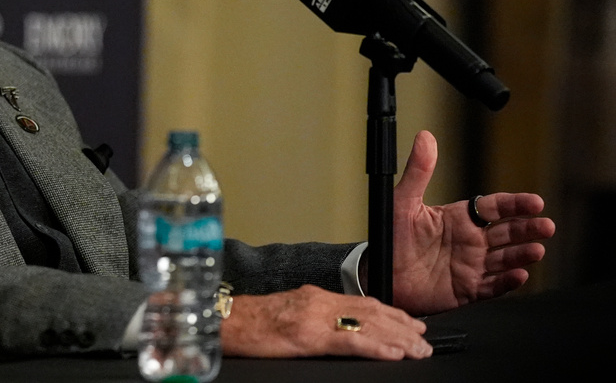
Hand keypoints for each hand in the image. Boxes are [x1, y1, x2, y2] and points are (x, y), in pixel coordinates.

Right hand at [221, 285, 432, 359]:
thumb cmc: (251, 322)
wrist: (226, 322)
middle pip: (370, 312)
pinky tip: (393, 353)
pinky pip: (349, 342)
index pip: (361, 302)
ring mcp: (314, 318)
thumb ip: (314, 315)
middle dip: (401, 325)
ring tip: (418, 348)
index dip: (390, 312)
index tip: (410, 322)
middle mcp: (318, 302)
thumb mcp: (288, 312)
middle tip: (424, 338)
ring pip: (367, 325)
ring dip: (398, 338)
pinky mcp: (308, 336)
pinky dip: (375, 347)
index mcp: (315, 296)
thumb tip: (337, 327)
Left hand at [391, 131, 555, 314]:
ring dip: (522, 254)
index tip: (535, 202)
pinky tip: (519, 275)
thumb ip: (418, 171)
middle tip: (545, 226)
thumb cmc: (390, 238)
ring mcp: (470, 266)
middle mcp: (469, 242)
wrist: (380, 274)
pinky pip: (492, 286)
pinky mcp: (467, 290)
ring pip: (505, 259)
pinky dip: (507, 282)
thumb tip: (425, 137)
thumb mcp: (403, 202)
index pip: (493, 208)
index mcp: (458, 219)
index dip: (515, 205)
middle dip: (528, 229)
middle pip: (507, 233)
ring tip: (536, 250)